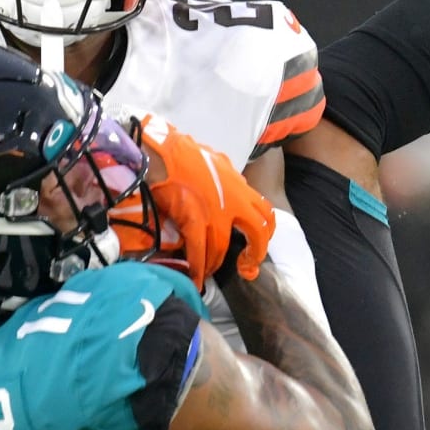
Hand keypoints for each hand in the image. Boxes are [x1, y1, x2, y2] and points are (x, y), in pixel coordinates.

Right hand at [110, 114, 274, 288]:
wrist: (162, 152)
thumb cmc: (186, 155)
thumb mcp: (217, 165)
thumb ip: (230, 183)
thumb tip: (233, 192)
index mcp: (241, 188)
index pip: (266, 214)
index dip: (266, 234)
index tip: (257, 247)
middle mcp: (234, 202)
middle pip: (257, 234)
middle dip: (253, 255)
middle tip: (245, 269)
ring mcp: (215, 212)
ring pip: (221, 248)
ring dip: (214, 264)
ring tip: (208, 273)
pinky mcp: (193, 219)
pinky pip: (199, 250)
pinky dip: (198, 268)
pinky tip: (196, 278)